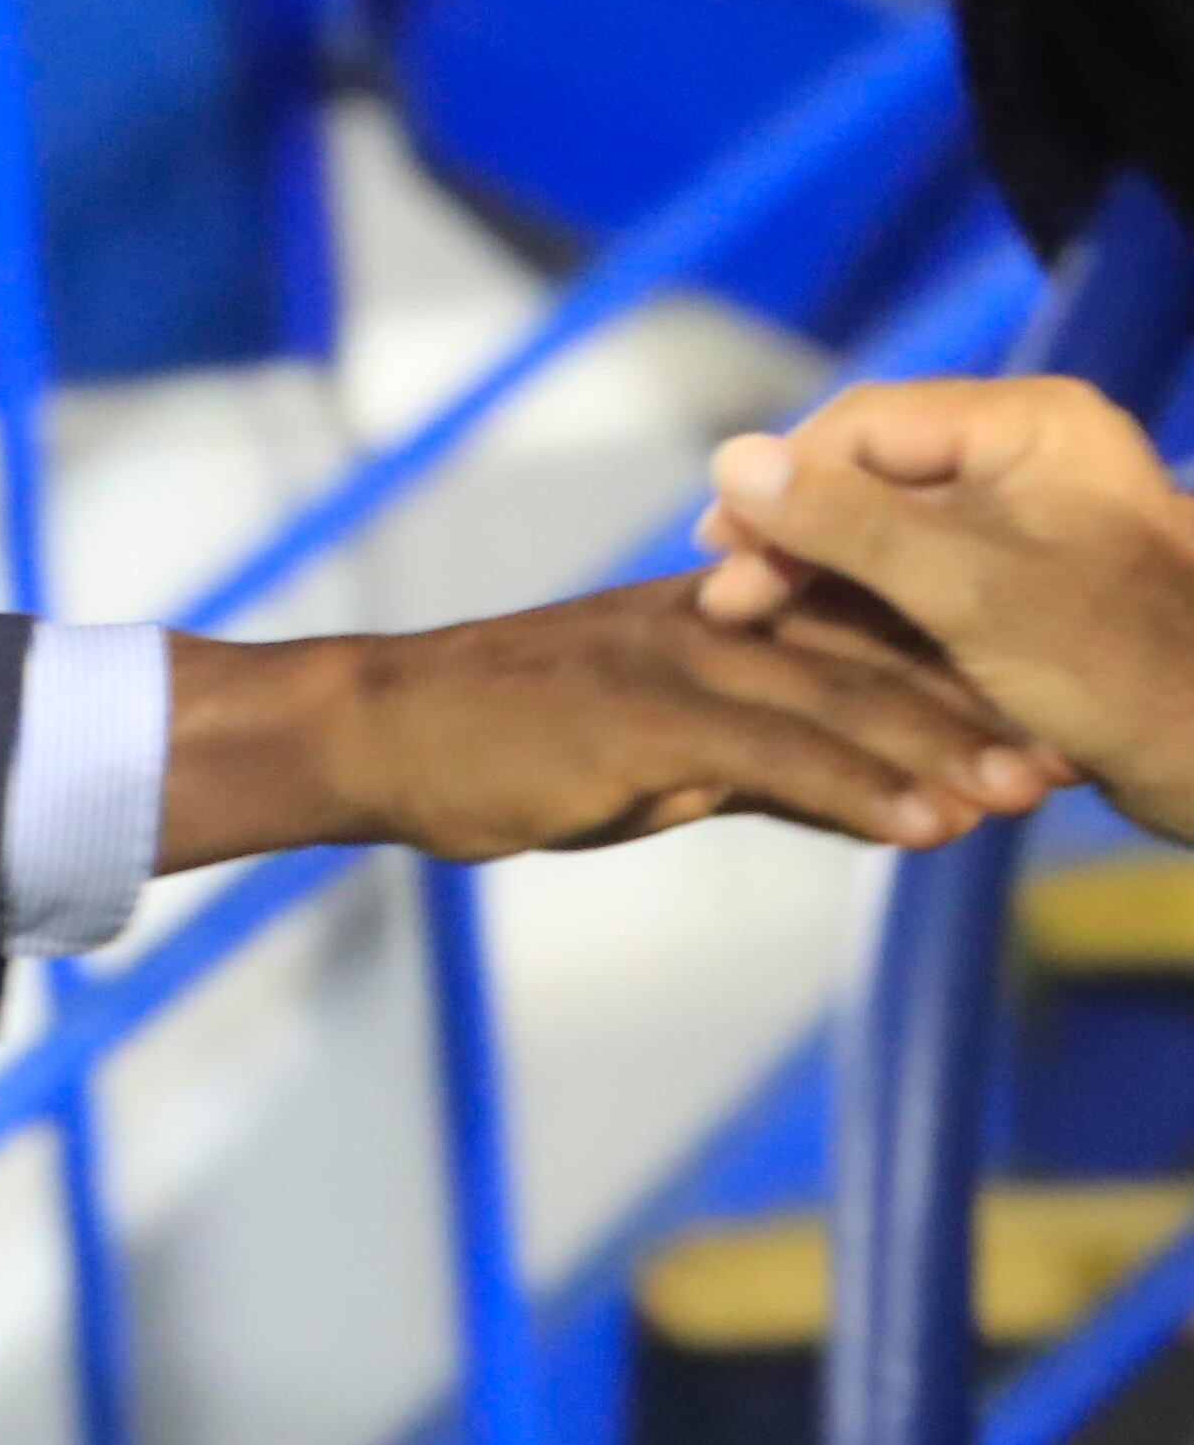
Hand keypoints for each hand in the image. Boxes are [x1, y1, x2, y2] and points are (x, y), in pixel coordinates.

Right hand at [156, 575, 1056, 871]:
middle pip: (866, 655)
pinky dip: (857, 789)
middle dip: (973, 708)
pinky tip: (923, 828)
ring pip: (836, 696)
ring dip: (941, 749)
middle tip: (1068, 754)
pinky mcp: (637, 712)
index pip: (850, 634)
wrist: (376, 732)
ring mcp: (669, 657)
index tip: (1036, 718)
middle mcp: (701, 619)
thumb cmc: (496, 748)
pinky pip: (770, 751)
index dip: (948, 674)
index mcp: (703, 616)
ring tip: (1027, 796)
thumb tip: (856, 797)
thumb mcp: (644, 753)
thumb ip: (750, 764)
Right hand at [704, 377, 1191, 839]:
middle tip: (731, 601)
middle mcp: (1030, 451)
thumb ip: (847, 522)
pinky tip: (828, 642)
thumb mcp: (969, 592)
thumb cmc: (1121, 671)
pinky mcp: (1038, 577)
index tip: (720, 553)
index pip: (861, 425)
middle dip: (796, 536)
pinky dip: (875, 605)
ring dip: (827, 576)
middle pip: (872, 471)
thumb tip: (730, 461)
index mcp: (1029, 424)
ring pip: (893, 526)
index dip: (778, 484)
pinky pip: (930, 569)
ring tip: (762, 623)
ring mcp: (1035, 514)